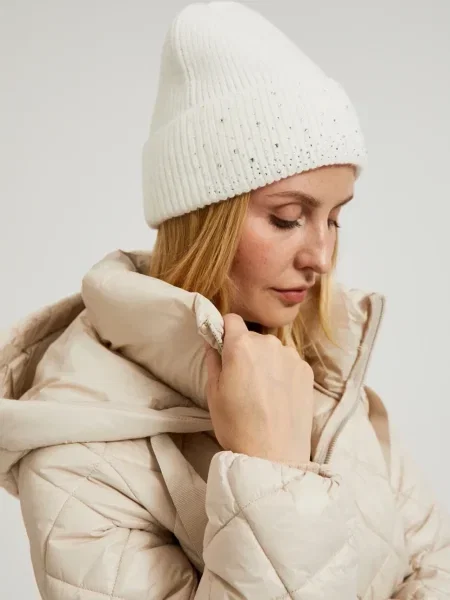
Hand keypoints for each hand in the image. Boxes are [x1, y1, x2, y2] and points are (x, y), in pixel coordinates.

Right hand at [203, 313, 313, 465]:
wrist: (273, 455)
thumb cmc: (237, 425)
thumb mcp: (213, 392)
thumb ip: (213, 358)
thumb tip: (212, 339)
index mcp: (241, 346)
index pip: (232, 319)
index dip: (225, 331)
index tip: (223, 346)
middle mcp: (269, 344)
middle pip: (253, 337)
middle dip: (246, 351)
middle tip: (242, 380)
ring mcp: (291, 356)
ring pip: (272, 351)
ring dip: (266, 362)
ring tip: (263, 392)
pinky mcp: (306, 370)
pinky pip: (289, 363)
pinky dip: (283, 373)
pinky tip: (279, 397)